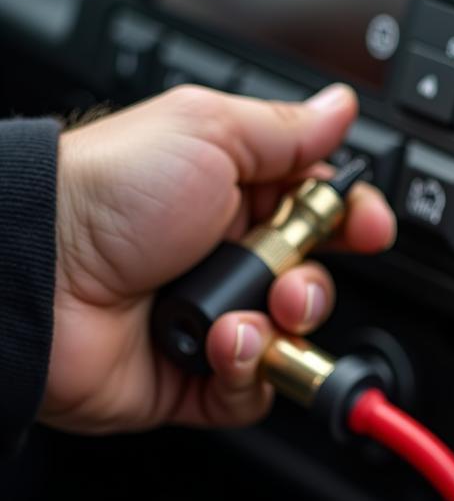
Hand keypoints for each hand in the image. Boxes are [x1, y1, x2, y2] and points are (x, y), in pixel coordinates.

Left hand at [48, 84, 395, 433]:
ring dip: (278, 331)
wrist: (37, 275)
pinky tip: (221, 347)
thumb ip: (285, 130)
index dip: (352, 224)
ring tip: (239, 320)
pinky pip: (256, 391)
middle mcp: (225, 262)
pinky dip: (248, 373)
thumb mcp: (205, 133)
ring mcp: (212, 323)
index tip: (368, 228)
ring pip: (291, 342)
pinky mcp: (198, 379)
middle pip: (314, 284)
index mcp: (232, 198)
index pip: (319, 216)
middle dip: (311, 288)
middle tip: (283, 280)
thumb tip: (339, 110)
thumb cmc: (105, 193)